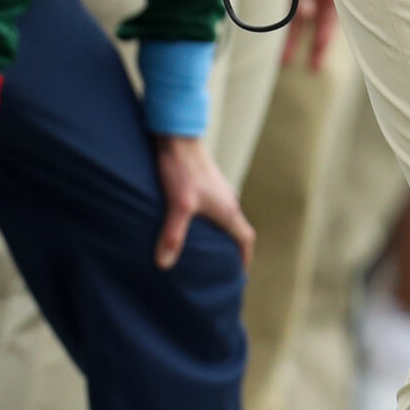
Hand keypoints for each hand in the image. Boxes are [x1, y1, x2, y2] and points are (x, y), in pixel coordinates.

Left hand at [153, 134, 253, 270]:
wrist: (178, 136)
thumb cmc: (182, 169)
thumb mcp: (178, 205)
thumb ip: (173, 235)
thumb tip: (164, 265)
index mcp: (227, 209)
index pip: (245, 238)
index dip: (244, 258)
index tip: (240, 274)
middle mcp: (228, 199)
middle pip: (236, 228)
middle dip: (232, 249)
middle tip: (222, 267)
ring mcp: (217, 189)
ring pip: (225, 216)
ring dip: (220, 233)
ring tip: (206, 248)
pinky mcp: (205, 182)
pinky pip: (214, 206)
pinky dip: (209, 220)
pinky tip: (191, 222)